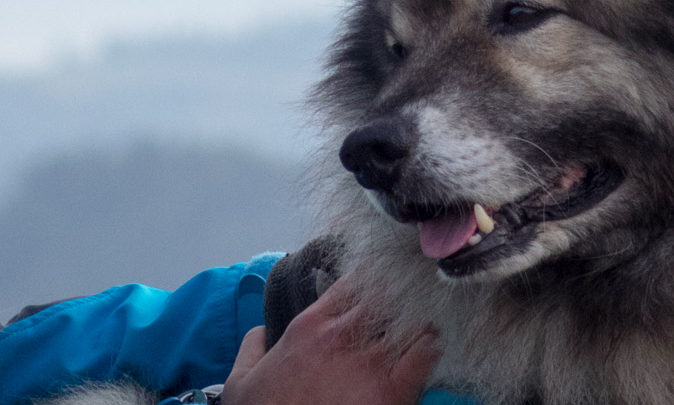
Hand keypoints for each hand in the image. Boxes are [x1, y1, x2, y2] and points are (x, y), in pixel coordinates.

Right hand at [221, 272, 438, 404]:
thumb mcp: (241, 382)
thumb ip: (252, 348)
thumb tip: (259, 333)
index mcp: (309, 327)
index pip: (353, 282)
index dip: (372, 281)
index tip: (383, 284)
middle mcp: (341, 336)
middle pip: (386, 293)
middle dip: (400, 293)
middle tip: (414, 296)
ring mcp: (367, 362)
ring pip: (408, 317)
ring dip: (417, 317)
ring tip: (425, 319)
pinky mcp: (389, 392)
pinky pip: (425, 353)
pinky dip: (432, 346)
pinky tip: (432, 345)